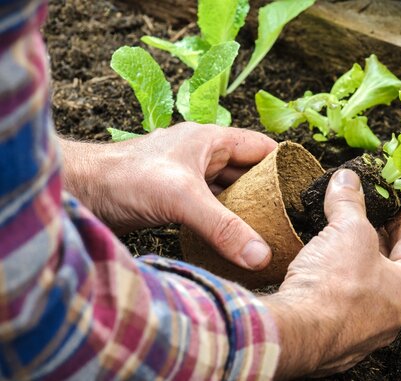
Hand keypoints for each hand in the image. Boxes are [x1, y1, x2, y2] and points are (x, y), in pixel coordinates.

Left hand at [59, 123, 276, 269]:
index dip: (285, 165)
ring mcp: (188, 177)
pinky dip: (224, 221)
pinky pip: (210, 208)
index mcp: (211, 140)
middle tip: (289, 220)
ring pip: (229, 192)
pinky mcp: (174, 198)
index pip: (262, 148)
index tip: (304, 191)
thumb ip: (224, 228)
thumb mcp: (182, 199)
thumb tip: (261, 255)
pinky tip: (233, 240)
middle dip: (268, 193)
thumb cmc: (125, 178)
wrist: (80, 191)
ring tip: (268, 233)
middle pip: (248, 172)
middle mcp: (202, 155)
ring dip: (245, 209)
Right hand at [262, 169, 400, 378]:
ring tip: (339, 238)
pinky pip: (342, 305)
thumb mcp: (347, 230)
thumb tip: (347, 180)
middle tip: (365, 216)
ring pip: (366, 288)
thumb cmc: (334, 288)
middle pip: (391, 267)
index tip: (395, 202)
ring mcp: (365, 332)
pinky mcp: (336, 339)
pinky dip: (335, 284)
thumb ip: (350, 201)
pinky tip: (320, 270)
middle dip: (377, 238)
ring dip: (354, 262)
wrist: (296, 334)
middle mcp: (393, 316)